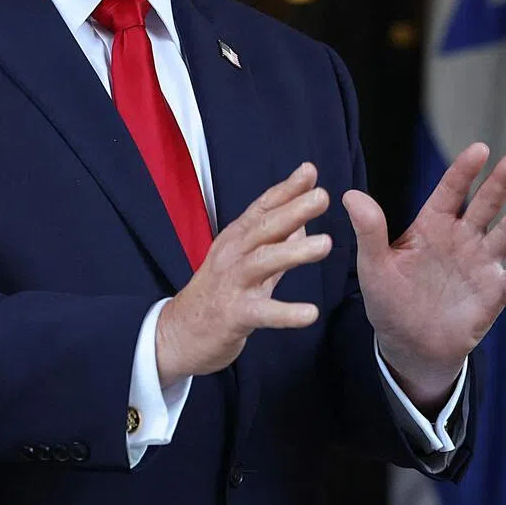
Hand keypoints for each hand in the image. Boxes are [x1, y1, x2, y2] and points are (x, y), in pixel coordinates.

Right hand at [155, 162, 331, 387]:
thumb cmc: (217, 294)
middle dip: (292, 210)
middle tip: (322, 196)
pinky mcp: (233, 314)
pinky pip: (262, 312)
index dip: (285, 189)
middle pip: (263, 228)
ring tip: (325, 244)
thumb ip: (273, 243)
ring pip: (262, 262)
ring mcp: (231, 283)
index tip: (309, 171)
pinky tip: (310, 313)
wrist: (180, 333)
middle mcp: (232, 255)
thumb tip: (301, 220)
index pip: (261, 208)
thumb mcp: (244, 262)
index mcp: (236, 240)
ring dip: (293, 252)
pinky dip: (285, 313)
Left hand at [344, 143, 505, 410]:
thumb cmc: (388, 298)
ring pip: (503, 236)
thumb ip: (368, 230)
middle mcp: (460, 239)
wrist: (408, 342)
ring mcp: (480, 265)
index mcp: (431, 226)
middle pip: (483, 205)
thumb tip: (349, 194)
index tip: (479, 149)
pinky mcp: (493, 293)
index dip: (463, 170)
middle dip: (498, 183)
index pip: (449, 191)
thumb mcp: (372, 264)